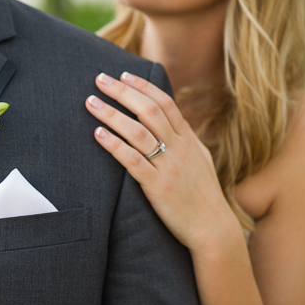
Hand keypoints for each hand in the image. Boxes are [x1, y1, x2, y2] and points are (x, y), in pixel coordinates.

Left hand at [86, 72, 241, 248]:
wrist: (213, 229)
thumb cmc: (203, 196)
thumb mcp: (200, 160)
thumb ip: (185, 138)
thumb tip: (172, 118)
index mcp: (188, 140)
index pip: (165, 103)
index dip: (143, 86)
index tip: (123, 74)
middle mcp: (179, 149)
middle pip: (148, 110)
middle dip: (122, 92)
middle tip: (99, 79)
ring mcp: (168, 167)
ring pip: (137, 132)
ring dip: (112, 114)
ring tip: (91, 102)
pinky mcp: (157, 187)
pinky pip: (132, 161)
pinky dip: (114, 145)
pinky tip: (98, 134)